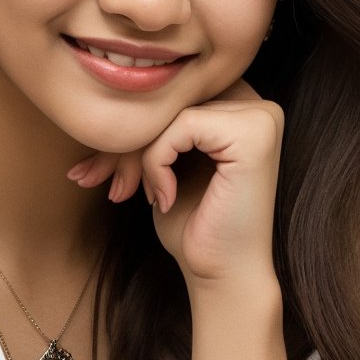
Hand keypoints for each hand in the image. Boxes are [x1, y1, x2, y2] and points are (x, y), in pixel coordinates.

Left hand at [67, 77, 283, 289]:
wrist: (221, 275)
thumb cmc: (193, 225)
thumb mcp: (162, 164)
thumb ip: (152, 124)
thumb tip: (108, 85)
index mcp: (241, 108)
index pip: (170, 95)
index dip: (133, 129)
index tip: (101, 169)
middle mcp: (259, 105)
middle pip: (170, 99)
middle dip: (124, 141)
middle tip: (97, 179)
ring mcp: (262, 116)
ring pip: (170, 110)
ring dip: (140, 155)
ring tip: (143, 194)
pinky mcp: (255, 133)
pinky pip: (181, 125)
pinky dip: (158, 162)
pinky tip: (165, 197)